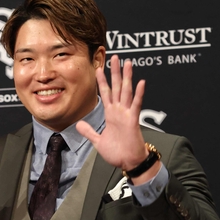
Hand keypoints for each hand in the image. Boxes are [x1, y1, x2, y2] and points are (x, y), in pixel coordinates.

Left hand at [77, 55, 156, 180]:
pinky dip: (138, 94)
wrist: (129, 162)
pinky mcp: (133, 121)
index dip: (102, 81)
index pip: (105, 94)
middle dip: (115, 72)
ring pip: (126, 91)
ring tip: (128, 63)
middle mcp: (119, 111)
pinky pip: (136, 105)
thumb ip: (89, 132)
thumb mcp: (98, 141)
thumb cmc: (117, 152)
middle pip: (116, 87)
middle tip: (115, 57)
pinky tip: (141, 82)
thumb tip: (78, 124)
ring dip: (127, 77)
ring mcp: (127, 114)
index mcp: (111, 115)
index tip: (98, 69)